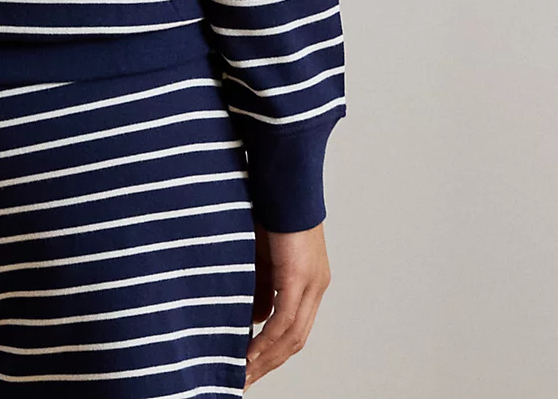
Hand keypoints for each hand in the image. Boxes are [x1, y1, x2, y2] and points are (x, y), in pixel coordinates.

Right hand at [244, 220, 330, 388]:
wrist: (282, 179)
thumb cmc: (268, 209)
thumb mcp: (262, 255)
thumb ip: (261, 286)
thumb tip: (255, 318)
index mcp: (310, 281)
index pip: (295, 329)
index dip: (274, 352)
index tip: (251, 367)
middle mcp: (316, 286)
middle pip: (295, 340)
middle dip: (268, 364)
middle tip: (244, 380)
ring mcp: (310, 282)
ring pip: (291, 336)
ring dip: (265, 358)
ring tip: (243, 373)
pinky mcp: (298, 275)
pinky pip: (283, 319)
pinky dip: (266, 340)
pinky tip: (249, 352)